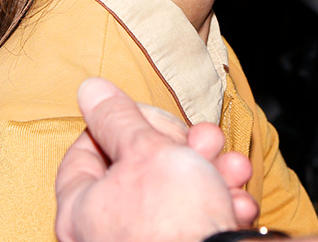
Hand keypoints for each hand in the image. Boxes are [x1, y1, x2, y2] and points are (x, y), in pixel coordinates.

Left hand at [55, 77, 257, 241]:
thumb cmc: (173, 219)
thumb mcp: (144, 149)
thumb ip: (116, 117)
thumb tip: (89, 90)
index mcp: (80, 209)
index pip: (85, 149)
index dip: (117, 124)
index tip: (146, 118)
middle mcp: (105, 234)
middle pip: (138, 168)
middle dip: (179, 144)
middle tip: (201, 138)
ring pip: (174, 192)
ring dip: (208, 170)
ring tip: (230, 165)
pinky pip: (194, 221)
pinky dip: (217, 204)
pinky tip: (236, 200)